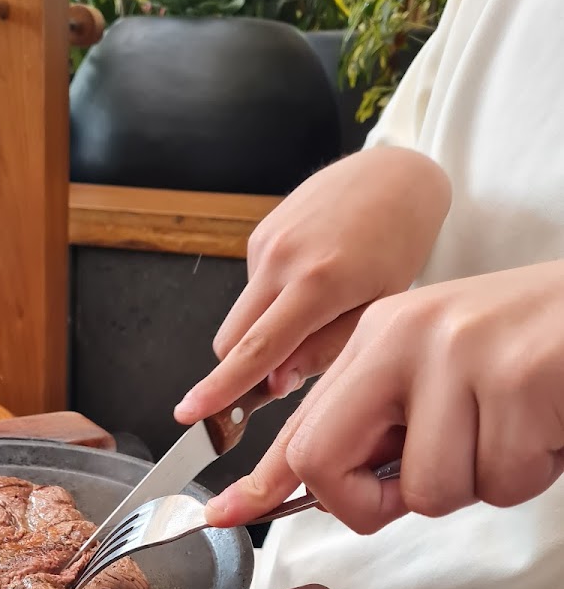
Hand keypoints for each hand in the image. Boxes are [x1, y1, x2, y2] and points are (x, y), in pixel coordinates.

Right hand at [174, 147, 451, 422]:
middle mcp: (282, 259)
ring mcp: (265, 243)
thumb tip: (275, 383)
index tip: (190, 412)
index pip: (256, 349)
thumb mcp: (377, 310)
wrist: (394, 176)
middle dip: (243, 369)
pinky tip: (309, 282)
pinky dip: (271, 303)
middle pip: (232, 340)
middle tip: (281, 378)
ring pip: (240, 318)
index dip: (221, 388)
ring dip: (262, 334)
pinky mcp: (259, 234)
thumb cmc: (397, 245)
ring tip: (315, 313)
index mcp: (317, 283)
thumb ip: (324, 351)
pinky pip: (252, 290)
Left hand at [205, 263, 563, 532]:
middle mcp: (406, 337)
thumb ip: (386, 425)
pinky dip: (533, 471)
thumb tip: (331, 489)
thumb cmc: (536, 351)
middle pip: (327, 462)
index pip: (303, 424)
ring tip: (516, 428)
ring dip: (482, 481)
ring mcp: (460, 353)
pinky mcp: (519, 377)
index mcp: (380, 337)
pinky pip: (501, 480)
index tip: (225, 514)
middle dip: (371, 503)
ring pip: (428, 490)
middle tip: (426, 483)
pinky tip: (549, 423)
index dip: (262, 480)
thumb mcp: (444, 374)